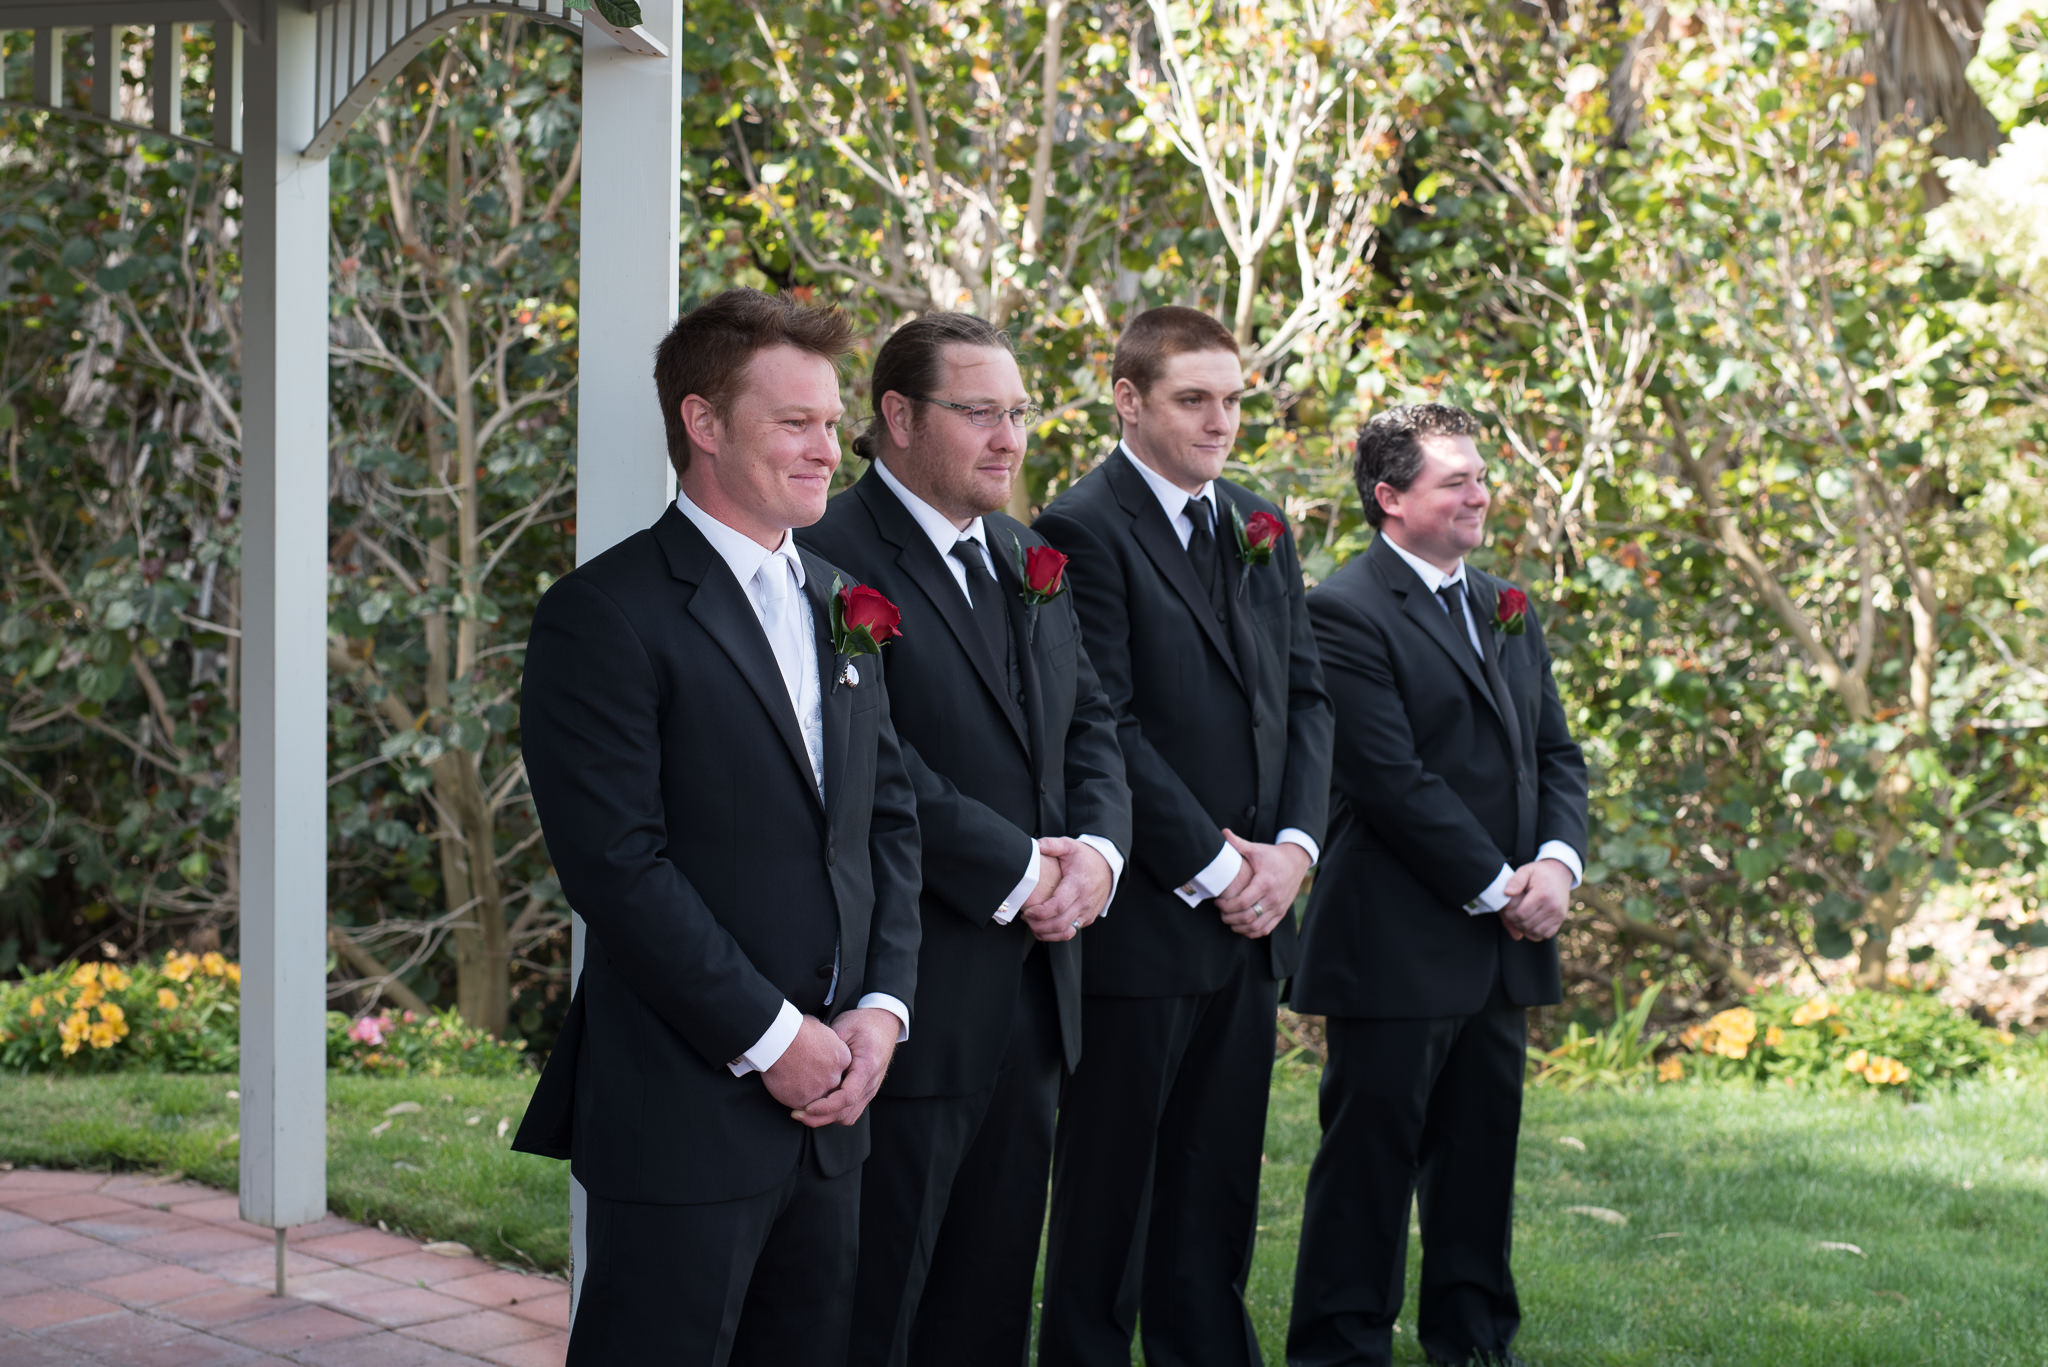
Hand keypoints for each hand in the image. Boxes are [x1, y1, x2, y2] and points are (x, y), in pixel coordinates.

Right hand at [761, 1015, 850, 1112]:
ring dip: (807, 1093)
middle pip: (831, 1086)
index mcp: (842, 1058)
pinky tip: (786, 1088)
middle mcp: (835, 1077)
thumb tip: (821, 1040)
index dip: (827, 1070)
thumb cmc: (796, 1031)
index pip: (840, 1071)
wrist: (779, 1042)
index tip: (817, 1067)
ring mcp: (820, 1091)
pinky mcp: (803, 1100)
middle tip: (805, 1076)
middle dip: (819, 1083)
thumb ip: (826, 1041)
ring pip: (817, 1098)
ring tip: (794, 1083)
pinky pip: (801, 1105)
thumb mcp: (820, 1029)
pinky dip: (793, 1099)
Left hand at [792, 1007, 899, 1128]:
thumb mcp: (844, 1027)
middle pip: (846, 1113)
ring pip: (848, 1116)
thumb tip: (807, 1062)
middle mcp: (871, 1083)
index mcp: (867, 1066)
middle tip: (797, 1114)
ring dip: (827, 1119)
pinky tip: (819, 1107)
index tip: (807, 1107)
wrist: (884, 1023)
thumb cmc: (864, 1023)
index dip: (825, 1106)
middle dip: (820, 1118)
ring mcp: (870, 1089)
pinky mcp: (866, 1091)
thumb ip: (828, 1046)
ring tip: (805, 1113)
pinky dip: (835, 1114)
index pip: (847, 1096)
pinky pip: (851, 1112)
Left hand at [1022, 837, 1112, 941]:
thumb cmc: (1085, 857)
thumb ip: (1052, 845)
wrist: (1108, 866)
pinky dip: (1056, 934)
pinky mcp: (1088, 918)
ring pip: (1066, 932)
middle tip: (1025, 919)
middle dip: (1039, 926)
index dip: (1040, 913)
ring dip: (1047, 934)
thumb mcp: (1070, 846)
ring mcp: (1087, 912)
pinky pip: (1071, 932)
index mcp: (1078, 884)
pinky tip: (1044, 928)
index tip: (1027, 911)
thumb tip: (1036, 845)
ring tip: (1032, 926)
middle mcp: (1084, 901)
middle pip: (1060, 924)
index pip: (1058, 906)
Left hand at [1214, 830, 1309, 938]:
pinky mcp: (1281, 912)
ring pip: (1256, 927)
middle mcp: (1273, 897)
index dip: (1226, 906)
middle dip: (1230, 918)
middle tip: (1221, 913)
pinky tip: (1242, 926)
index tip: (1218, 902)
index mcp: (1265, 882)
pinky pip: (1266, 929)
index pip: (1242, 902)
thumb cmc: (1273, 856)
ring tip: (1229, 920)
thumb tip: (1222, 832)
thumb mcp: (1256, 849)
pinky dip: (1252, 932)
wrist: (1296, 861)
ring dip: (1239, 927)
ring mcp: (1279, 907)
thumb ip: (1238, 843)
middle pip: (1248, 917)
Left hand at [1500, 859, 1572, 941]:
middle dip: (1515, 922)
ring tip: (1521, 918)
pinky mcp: (1561, 919)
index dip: (1510, 914)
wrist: (1559, 873)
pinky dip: (1536, 932)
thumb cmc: (1539, 873)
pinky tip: (1531, 922)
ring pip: (1536, 932)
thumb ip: (1515, 881)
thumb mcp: (1526, 871)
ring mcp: (1558, 914)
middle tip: (1512, 914)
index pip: (1521, 914)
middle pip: (1527, 925)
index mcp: (1542, 894)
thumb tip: (1507, 893)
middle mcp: (1553, 906)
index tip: (1508, 909)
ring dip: (1525, 928)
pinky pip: (1546, 934)